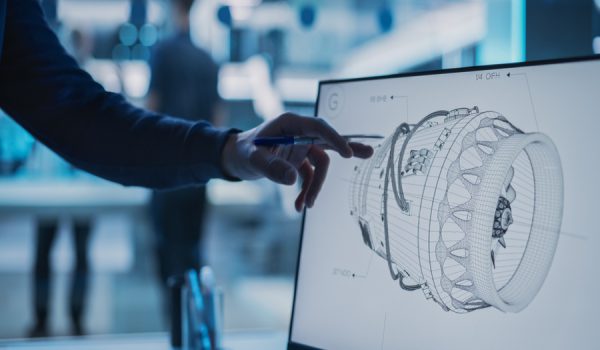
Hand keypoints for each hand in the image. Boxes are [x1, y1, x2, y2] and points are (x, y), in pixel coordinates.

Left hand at [221, 113, 373, 210]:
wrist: (234, 159)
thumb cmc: (242, 152)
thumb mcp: (253, 160)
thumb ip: (271, 168)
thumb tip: (292, 179)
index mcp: (290, 124)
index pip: (318, 127)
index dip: (334, 138)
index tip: (347, 153)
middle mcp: (299, 133)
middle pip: (328, 140)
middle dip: (347, 149)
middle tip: (369, 153)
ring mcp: (301, 147)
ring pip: (319, 165)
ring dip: (315, 187)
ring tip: (305, 206)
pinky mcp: (299, 161)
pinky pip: (309, 176)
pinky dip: (306, 191)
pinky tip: (298, 206)